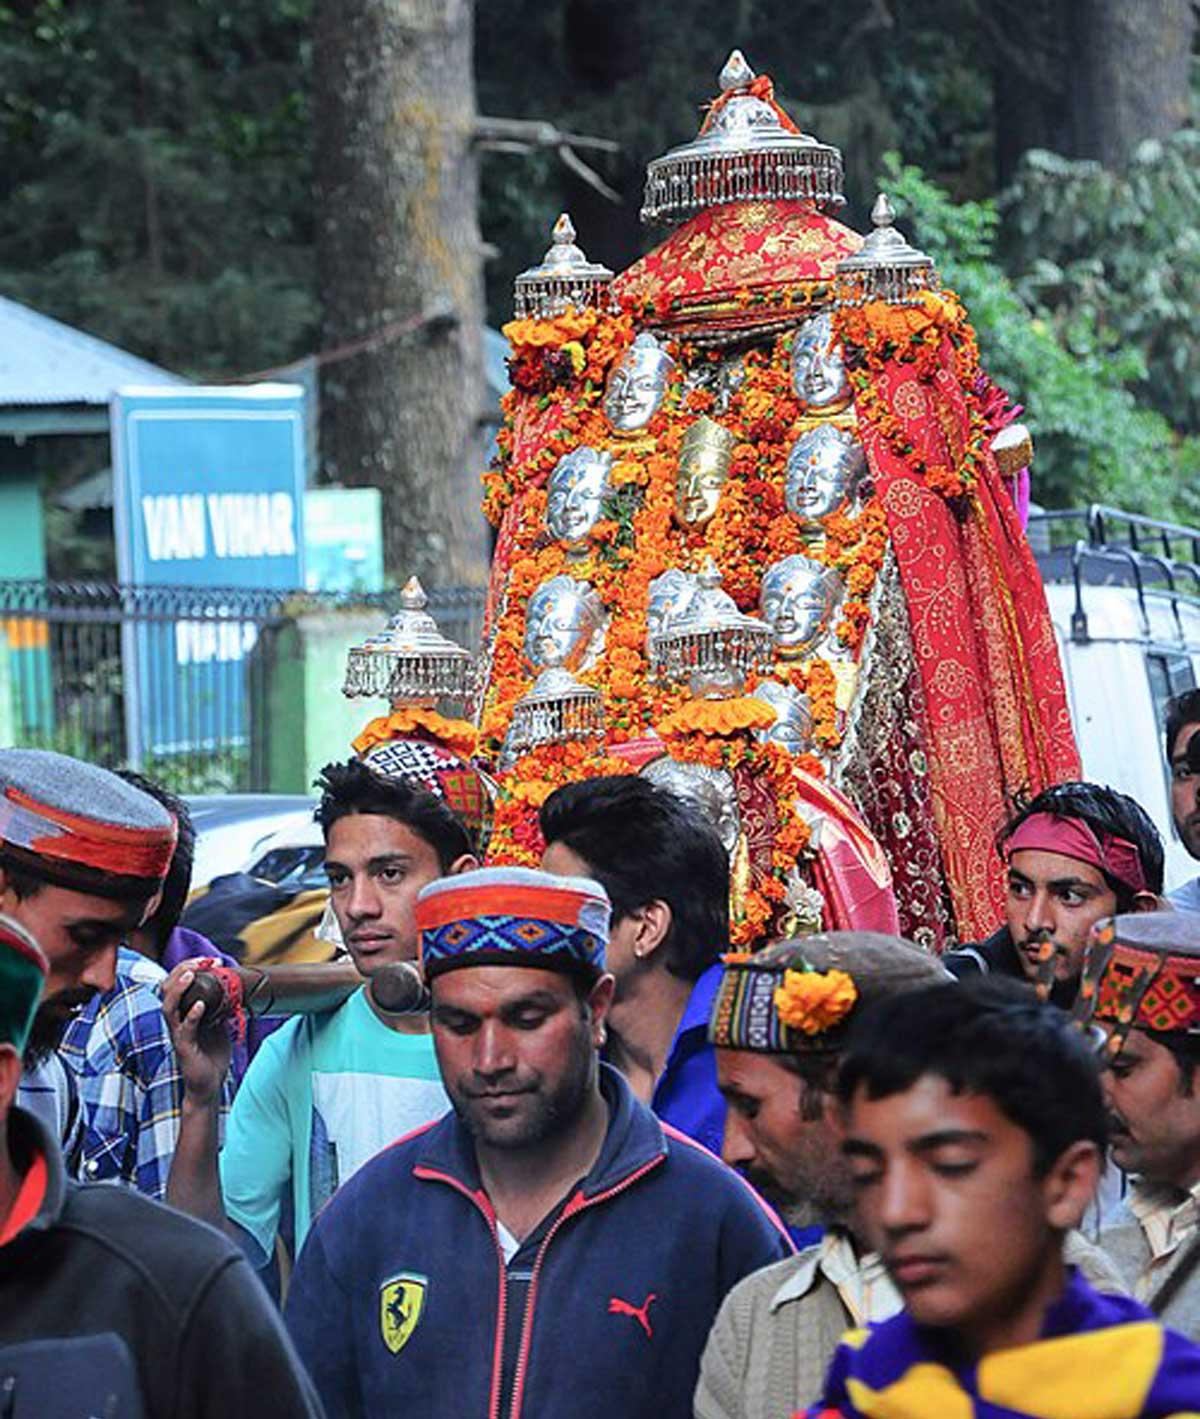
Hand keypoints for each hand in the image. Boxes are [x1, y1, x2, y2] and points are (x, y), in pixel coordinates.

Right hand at [162, 958, 231, 1105]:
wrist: (208, 1084)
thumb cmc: (211, 1053)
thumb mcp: (218, 1022)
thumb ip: (219, 1005)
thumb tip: (232, 985)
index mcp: (182, 1012)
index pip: (176, 983)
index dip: (189, 967)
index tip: (211, 959)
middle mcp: (176, 1021)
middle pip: (166, 989)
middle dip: (182, 970)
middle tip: (202, 961)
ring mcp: (178, 1034)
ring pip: (168, 1007)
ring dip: (180, 989)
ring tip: (192, 975)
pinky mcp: (184, 1048)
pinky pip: (184, 1030)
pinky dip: (192, 1016)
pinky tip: (200, 1005)